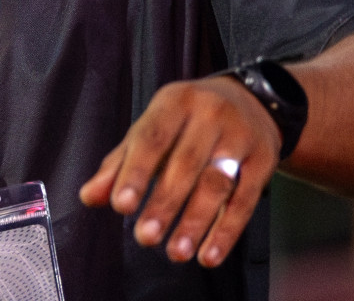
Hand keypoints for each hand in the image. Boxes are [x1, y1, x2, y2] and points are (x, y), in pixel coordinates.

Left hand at [78, 75, 280, 266]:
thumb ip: (121, 162)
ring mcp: (240, 136)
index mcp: (175, 101)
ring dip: (195, 221)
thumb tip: (90, 196)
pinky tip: (208, 253)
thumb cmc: (189, 119)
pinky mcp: (263, 159)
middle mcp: (210, 114)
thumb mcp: (153, 127)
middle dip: (164, 203)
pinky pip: (245, 199)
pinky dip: (226, 230)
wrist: (252, 100)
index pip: (152, 138)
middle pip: (185, 163)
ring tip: (175, 251)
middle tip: (145, 237)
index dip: (136, 172)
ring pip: (217, 183)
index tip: (121, 205)